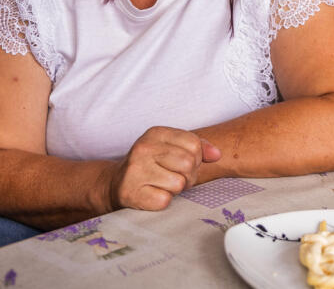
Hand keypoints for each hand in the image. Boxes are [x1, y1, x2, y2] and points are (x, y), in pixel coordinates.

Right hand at [106, 126, 220, 210]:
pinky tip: (152, 194)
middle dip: (188, 175)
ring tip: (163, 184)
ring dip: (176, 189)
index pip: (194, 144)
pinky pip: (165, 200)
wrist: (116, 184)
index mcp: (156, 133)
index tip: (184, 163)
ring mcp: (136, 170)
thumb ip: (197, 147)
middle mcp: (144, 148)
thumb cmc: (151, 165)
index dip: (196, 158)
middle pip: (188, 163)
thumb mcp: (172, 147)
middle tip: (175, 177)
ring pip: (179, 183)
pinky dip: (163, 201)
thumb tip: (217, 154)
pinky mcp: (132, 192)